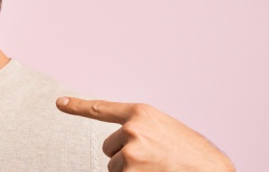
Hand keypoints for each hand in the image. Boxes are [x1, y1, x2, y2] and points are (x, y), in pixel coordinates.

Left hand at [57, 97, 234, 171]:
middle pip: (109, 147)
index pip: (102, 109)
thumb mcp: (166, 130)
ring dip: (131, 170)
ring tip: (156, 167)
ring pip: (114, 165)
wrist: (209, 171)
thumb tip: (124, 139)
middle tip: (153, 159)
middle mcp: (132, 130)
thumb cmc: (192, 154)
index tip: (60, 103)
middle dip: (125, 155)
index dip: (78, 106)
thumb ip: (142, 128)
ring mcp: (129, 153)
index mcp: (141, 113)